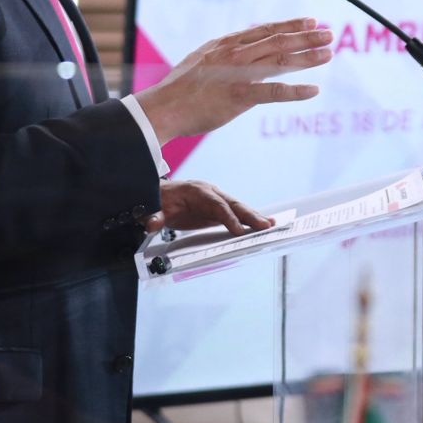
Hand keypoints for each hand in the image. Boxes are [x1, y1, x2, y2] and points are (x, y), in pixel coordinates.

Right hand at [135, 17, 332, 142]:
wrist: (164, 107)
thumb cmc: (180, 89)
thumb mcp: (201, 60)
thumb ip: (221, 54)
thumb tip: (234, 50)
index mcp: (226, 44)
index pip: (265, 30)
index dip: (290, 25)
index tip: (310, 21)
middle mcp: (236, 54)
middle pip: (279, 41)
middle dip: (307, 37)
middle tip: (329, 34)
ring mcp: (239, 74)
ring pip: (281, 61)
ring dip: (308, 57)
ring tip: (328, 54)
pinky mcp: (240, 96)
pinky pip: (274, 91)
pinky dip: (296, 91)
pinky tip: (313, 90)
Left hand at [145, 180, 273, 235]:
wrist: (161, 193)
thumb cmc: (160, 199)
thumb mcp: (154, 207)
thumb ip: (154, 216)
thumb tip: (151, 224)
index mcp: (197, 191)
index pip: (216, 205)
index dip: (228, 217)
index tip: (238, 230)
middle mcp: (210, 192)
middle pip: (232, 204)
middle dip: (249, 215)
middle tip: (265, 226)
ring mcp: (216, 199)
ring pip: (238, 207)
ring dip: (254, 217)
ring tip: (271, 225)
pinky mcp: (219, 208)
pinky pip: (236, 213)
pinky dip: (249, 219)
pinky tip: (262, 224)